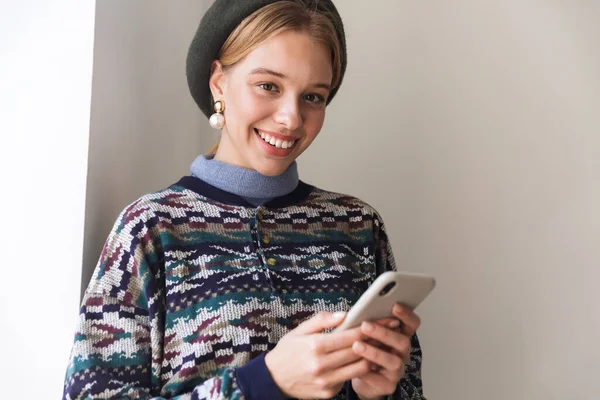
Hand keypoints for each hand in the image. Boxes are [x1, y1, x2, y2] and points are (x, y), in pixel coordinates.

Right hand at [264, 312, 396, 398]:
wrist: (273, 379)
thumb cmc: (288, 351)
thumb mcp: (300, 330)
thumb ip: (323, 320)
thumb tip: (345, 314)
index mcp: (316, 346)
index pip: (351, 336)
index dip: (371, 327)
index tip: (386, 321)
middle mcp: (322, 365)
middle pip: (359, 351)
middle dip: (377, 340)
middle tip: (391, 331)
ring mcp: (326, 381)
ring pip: (359, 368)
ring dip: (372, 357)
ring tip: (380, 346)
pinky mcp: (328, 393)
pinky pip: (349, 379)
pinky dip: (357, 369)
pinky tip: (363, 360)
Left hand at [351, 305, 420, 399]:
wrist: (363, 379)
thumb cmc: (365, 352)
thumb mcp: (367, 335)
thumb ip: (366, 323)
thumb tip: (356, 312)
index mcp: (399, 336)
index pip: (411, 324)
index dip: (407, 315)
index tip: (395, 306)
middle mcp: (402, 353)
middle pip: (403, 341)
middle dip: (384, 333)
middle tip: (365, 326)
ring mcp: (396, 370)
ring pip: (393, 361)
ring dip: (374, 352)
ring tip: (357, 346)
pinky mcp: (387, 385)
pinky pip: (379, 379)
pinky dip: (366, 372)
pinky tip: (356, 366)